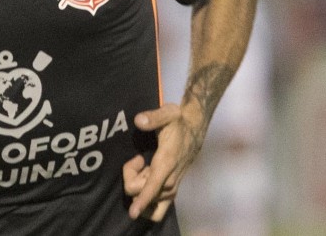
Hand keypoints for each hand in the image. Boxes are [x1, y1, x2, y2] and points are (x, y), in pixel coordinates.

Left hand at [122, 103, 204, 221]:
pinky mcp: (172, 190)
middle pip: (142, 194)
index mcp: (167, 162)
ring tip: (142, 168)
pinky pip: (156, 206)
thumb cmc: (178, 121)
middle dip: (131, 178)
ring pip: (149, 202)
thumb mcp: (168, 113)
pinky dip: (146, 198)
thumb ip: (153, 117)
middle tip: (137, 158)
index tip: (133, 212)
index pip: (153, 186)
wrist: (195, 129)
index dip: (143, 200)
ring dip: (139, 189)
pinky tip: (145, 177)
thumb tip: (138, 121)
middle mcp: (170, 180)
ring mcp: (172, 187)